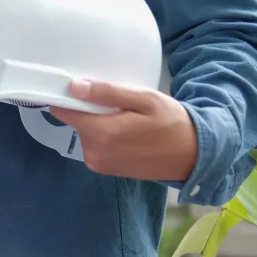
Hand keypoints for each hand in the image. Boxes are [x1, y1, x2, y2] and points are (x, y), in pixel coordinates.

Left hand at [49, 79, 197, 182]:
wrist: (192, 156)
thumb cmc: (171, 123)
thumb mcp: (144, 100)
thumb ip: (108, 93)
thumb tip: (74, 87)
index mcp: (101, 133)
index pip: (64, 112)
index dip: (68, 98)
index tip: (80, 88)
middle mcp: (94, 152)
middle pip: (76, 122)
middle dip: (90, 111)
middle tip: (119, 105)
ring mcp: (98, 164)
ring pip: (85, 134)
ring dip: (99, 124)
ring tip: (126, 119)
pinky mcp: (104, 169)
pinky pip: (94, 146)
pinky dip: (104, 137)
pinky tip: (126, 133)